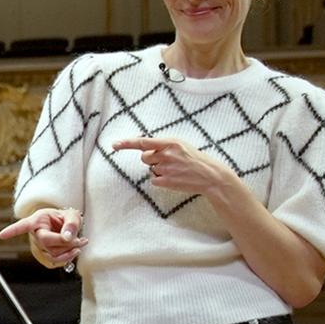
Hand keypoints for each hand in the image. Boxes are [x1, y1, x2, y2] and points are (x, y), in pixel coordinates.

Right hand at [0, 207, 83, 268]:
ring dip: (69, 251)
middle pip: (46, 242)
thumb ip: (71, 224)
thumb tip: (68, 237)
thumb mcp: (72, 215)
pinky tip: (73, 251)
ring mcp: (38, 247)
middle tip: (80, 240)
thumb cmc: (66, 218)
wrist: (66, 226)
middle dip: (66, 243)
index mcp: (37, 220)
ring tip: (80, 243)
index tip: (1, 235)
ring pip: (52, 255)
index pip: (23, 226)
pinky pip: (54, 262)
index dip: (12, 231)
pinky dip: (67, 258)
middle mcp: (34, 235)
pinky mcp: (43, 257)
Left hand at [113, 136, 239, 199]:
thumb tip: (147, 148)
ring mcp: (165, 169)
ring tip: (176, 170)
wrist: (210, 176)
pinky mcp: (165, 181)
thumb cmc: (195, 159)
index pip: (143, 142)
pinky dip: (162, 180)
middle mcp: (166, 154)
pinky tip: (175, 179)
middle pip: (144, 157)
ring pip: (151, 169)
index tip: (114, 145)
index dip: (127, 144)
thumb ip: (165, 145)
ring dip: (159, 170)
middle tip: (168, 162)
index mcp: (170, 142)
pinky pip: (154, 180)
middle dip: (152, 159)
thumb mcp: (182, 145)